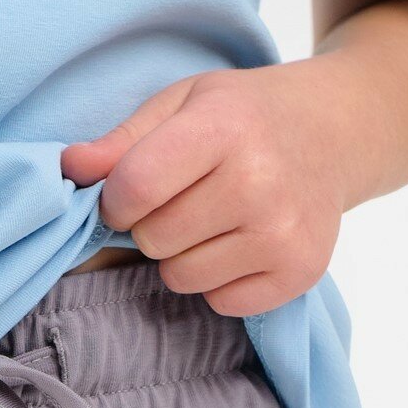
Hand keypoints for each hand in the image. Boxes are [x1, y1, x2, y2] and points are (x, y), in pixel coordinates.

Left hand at [63, 60, 356, 317]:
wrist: (337, 130)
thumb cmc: (245, 116)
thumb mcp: (184, 105)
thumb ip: (122, 141)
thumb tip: (69, 168)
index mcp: (225, 128)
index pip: (135, 188)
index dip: (117, 199)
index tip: (131, 191)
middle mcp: (260, 181)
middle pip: (153, 239)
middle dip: (154, 224)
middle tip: (188, 198)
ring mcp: (284, 232)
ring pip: (181, 278)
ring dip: (185, 256)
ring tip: (216, 219)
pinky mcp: (300, 272)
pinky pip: (220, 302)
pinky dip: (220, 281)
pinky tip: (242, 242)